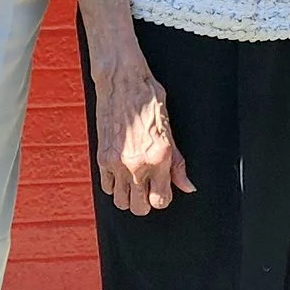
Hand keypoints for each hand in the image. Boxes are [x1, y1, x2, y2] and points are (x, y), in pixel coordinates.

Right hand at [87, 25, 195, 215]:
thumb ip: (177, 163)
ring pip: (121, 203)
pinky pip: (106, 188)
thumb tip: (187, 187)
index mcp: (159, 157)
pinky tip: (120, 172)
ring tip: (133, 182)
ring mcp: (118, 163)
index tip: (161, 189)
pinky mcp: (102, 157)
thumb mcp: (169, 130)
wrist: (122, 80)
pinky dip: (113, 185)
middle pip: (140, 208)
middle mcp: (138, 165)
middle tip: (147, 188)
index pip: (161, 200)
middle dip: (145, 201)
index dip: (162, 197)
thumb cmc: (148, 100)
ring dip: (128, 196)